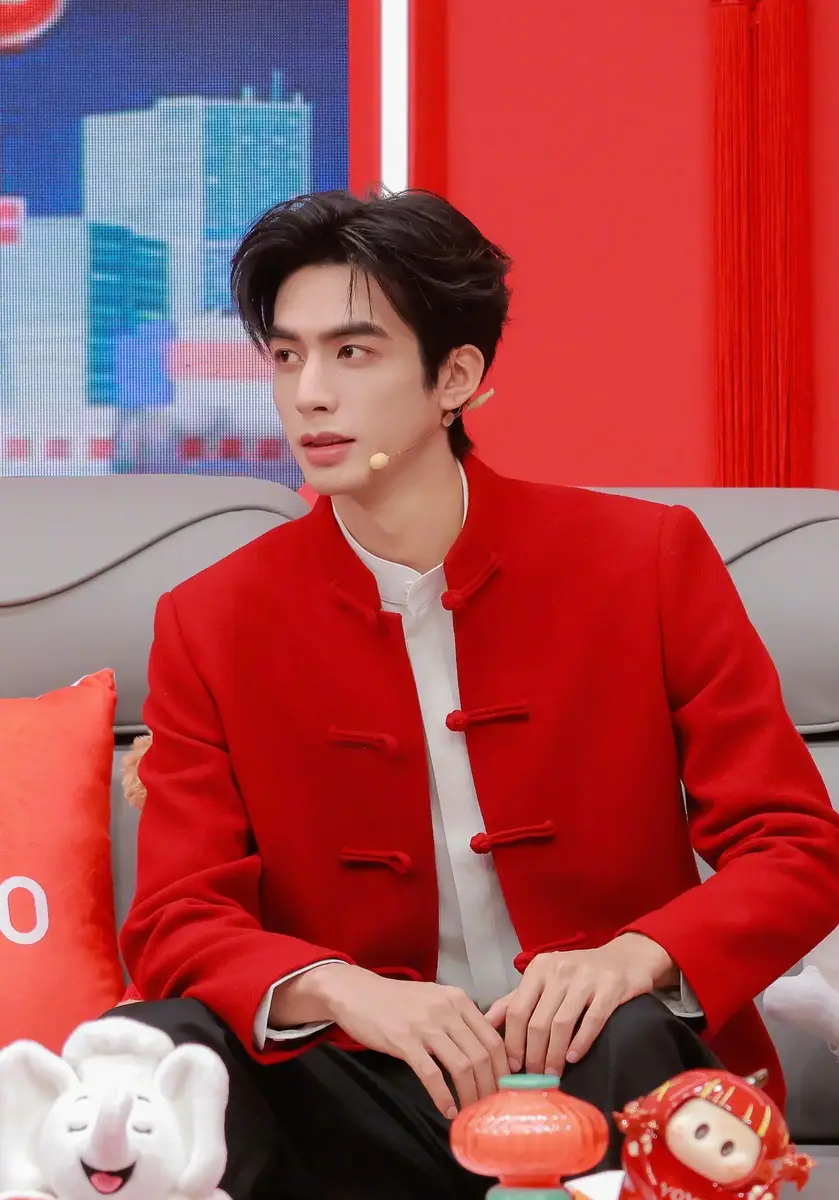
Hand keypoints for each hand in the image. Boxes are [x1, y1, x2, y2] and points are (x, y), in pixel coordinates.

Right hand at [303, 965, 509, 1117]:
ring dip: (470, 1095)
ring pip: (462, 1066)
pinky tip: (448, 1110)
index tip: (505, 1089)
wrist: (358, 992)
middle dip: (490, 1086)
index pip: (492, 1038)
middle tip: (491, 1106)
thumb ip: (460, 1017)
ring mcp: (425, 1025)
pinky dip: (443, 1096)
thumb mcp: (435, 998)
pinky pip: (431, 1074)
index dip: (503, 1068)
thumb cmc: (397, 1000)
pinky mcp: (404, 1041)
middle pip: (482, 1055)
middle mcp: (447, 1010)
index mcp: (458, 1000)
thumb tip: (485, 1048)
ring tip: (471, 1111)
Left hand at [485, 934, 675, 1076]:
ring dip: (554, 1054)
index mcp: (539, 968)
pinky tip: (573, 1058)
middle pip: (538, 1021)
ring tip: (551, 1074)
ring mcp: (585, 978)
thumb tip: (485, 1022)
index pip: (517, 1009)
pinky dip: (580, 1042)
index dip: (512, 1041)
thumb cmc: (578, 974)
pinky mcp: (610, 987)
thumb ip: (515, 999)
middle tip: (533, 1076)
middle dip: (533, 1055)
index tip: (512, 1066)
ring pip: (562, 1023)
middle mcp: (559, 970)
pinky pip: (592, 1020)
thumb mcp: (544, 979)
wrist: (625, 958)